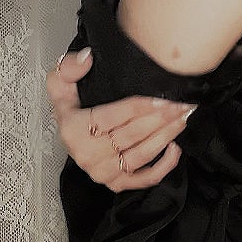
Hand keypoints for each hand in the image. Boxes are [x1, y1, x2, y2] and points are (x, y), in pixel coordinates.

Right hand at [45, 48, 198, 191]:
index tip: (161, 97)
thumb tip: (88, 59)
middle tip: (180, 104)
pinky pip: (143, 179)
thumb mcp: (60, 81)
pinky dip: (163, 166)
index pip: (111, 117)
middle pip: (130, 136)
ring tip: (182, 118)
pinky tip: (175, 148)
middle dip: (160, 119)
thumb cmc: (70, 107)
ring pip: (140, 155)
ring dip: (165, 136)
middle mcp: (87, 153)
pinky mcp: (115, 182)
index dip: (139, 107)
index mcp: (73, 128)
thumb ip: (70, 67)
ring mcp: (102, 171)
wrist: (69, 131)